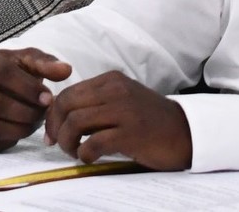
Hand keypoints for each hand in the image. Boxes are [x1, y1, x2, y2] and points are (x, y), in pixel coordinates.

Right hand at [0, 48, 72, 152]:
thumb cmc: (12, 72)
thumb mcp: (28, 61)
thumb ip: (46, 63)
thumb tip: (65, 70)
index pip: (1, 73)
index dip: (27, 87)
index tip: (48, 98)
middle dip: (24, 112)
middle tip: (42, 114)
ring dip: (19, 128)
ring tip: (34, 123)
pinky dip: (8, 141)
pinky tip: (19, 131)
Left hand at [44, 70, 191, 169]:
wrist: (186, 133)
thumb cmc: (149, 121)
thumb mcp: (122, 101)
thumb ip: (96, 103)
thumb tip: (60, 118)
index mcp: (111, 80)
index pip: (68, 93)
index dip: (53, 115)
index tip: (52, 133)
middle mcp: (116, 90)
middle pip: (66, 104)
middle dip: (55, 127)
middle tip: (57, 144)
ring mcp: (124, 111)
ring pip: (75, 122)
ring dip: (67, 142)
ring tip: (74, 152)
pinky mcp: (131, 133)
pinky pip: (94, 143)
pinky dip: (84, 154)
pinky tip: (89, 158)